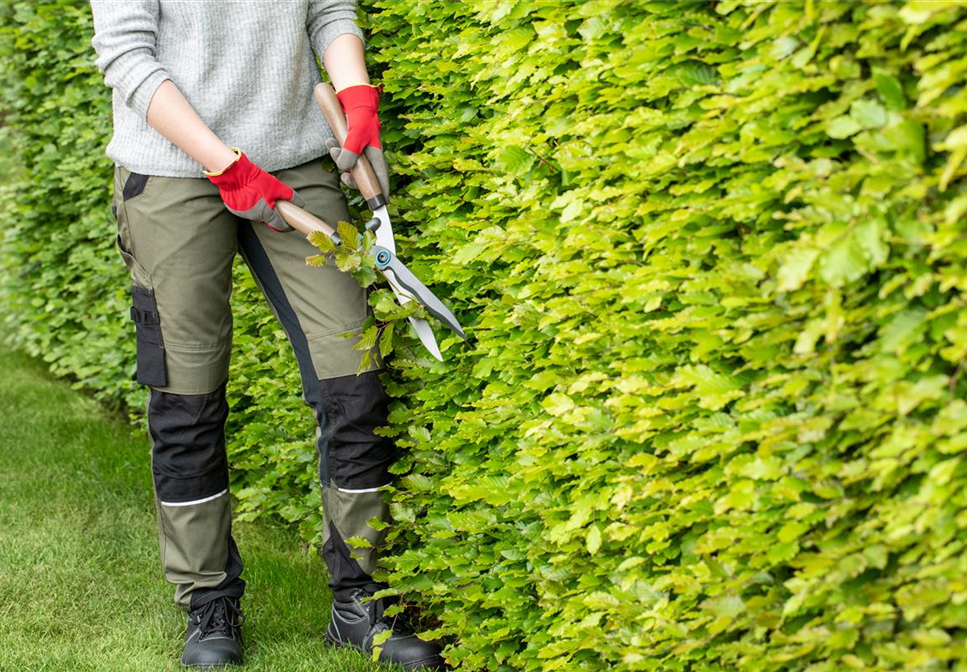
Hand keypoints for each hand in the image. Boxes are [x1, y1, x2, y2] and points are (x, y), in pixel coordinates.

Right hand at [205, 149, 302, 231]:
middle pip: (267, 220)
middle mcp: (253, 216)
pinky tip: (252, 195)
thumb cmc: (256, 180)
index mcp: (264, 214)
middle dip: (274, 215)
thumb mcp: (277, 186)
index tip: (291, 225)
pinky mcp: (234, 208)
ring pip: (257, 214)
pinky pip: (246, 209)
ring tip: (263, 197)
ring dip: (262, 209)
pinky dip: (250, 205)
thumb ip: (290, 196)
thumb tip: (300, 204)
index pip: (279, 226)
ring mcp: (242, 213)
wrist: (234, 173)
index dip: (287, 226)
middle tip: (279, 207)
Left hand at [325, 84, 389, 201]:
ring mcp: (358, 151)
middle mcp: (369, 156)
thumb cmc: (360, 115)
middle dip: (352, 179)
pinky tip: (329, 143)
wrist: (352, 96)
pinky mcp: (348, 144)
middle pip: (363, 178)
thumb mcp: (355, 134)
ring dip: (338, 160)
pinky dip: (334, 151)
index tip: (380, 207)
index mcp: (376, 156)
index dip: (380, 194)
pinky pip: (341, 155)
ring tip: (332, 147)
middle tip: (344, 177)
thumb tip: (344, 169)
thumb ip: (350, 152)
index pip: (381, 181)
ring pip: (349, 166)